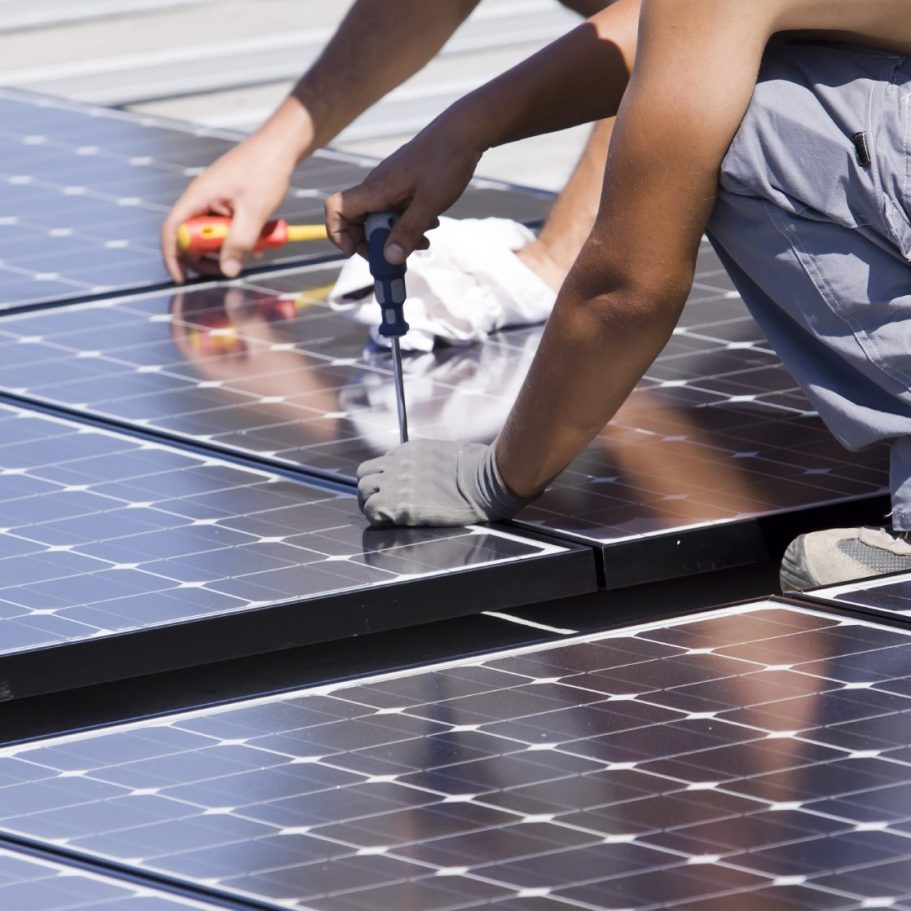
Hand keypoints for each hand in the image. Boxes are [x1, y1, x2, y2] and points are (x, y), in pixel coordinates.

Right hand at [161, 132, 298, 283]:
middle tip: (228, 270)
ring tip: (254, 252)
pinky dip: (241, 238)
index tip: (182, 279)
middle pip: (191, 238)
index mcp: (198, 197)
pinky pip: (228, 227)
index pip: (172, 231)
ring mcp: (215, 200)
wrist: (281, 146)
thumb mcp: (254, 212)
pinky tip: (261, 241)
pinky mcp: (229, 202)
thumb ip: (240, 243)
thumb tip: (228, 270)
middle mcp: (201, 199)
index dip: (173, 257)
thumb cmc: (265, 170)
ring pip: (213, 235)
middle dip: (208, 258)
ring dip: (230, 248)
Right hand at [325, 111, 482, 264]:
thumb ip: (408, 231)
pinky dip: (408, 223)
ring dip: (398, 236)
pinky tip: (430, 225)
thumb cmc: (446, 161)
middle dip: (376, 243)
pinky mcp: (403, 185)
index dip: (338, 234)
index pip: (336, 209)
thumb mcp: (429, 203)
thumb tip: (389, 258)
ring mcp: (390, 185)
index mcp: (375, 189)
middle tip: (400, 255)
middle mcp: (377, 187)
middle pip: (358, 222)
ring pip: (381, 218)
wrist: (464, 131)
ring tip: (424, 242)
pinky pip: (396, 210)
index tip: (356, 251)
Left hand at [356, 439, 535, 526]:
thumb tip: (428, 473)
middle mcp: (397, 464)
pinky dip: (376, 517)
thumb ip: (426, 462)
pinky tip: (390, 522)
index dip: (382, 479)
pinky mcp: (399, 504)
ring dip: (370, 503)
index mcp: (408, 451)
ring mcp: (396, 483)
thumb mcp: (445, 455)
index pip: (380, 464)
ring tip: (385, 515)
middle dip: (369, 490)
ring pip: (362, 491)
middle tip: (381, 505)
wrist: (485, 481)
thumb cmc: (477, 469)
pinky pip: (372, 511)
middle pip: (364, 475)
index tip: (391, 491)